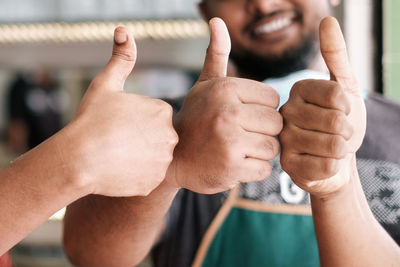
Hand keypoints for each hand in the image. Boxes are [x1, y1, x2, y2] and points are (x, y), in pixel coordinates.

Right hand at [67, 27, 177, 196]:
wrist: (79, 158)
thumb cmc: (91, 120)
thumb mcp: (105, 84)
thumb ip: (121, 59)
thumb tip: (124, 31)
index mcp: (163, 111)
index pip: (153, 117)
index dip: (133, 122)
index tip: (118, 126)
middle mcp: (171, 136)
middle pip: (156, 138)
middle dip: (139, 140)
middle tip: (117, 142)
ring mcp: (164, 161)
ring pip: (153, 158)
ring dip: (138, 158)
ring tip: (117, 156)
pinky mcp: (155, 183)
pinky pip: (147, 178)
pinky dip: (135, 176)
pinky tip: (119, 171)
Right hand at [166, 18, 281, 193]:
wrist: (172, 159)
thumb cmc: (195, 119)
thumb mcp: (204, 85)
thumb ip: (216, 54)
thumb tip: (216, 20)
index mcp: (226, 88)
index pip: (273, 98)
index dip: (260, 110)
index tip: (240, 116)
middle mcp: (228, 111)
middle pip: (277, 123)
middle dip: (262, 131)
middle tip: (239, 135)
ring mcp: (230, 141)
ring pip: (273, 146)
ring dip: (258, 151)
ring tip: (235, 149)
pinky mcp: (232, 167)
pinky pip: (264, 168)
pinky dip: (252, 170)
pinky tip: (233, 164)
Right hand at [279, 17, 365, 196]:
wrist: (334, 157)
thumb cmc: (340, 121)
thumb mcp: (344, 87)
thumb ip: (336, 55)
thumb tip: (328, 20)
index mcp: (298, 91)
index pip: (337, 95)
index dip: (349, 107)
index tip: (342, 111)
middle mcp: (286, 113)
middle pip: (337, 121)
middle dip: (348, 130)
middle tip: (337, 132)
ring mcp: (284, 140)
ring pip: (333, 145)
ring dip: (342, 149)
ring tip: (330, 147)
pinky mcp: (287, 165)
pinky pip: (326, 165)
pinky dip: (334, 165)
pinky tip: (321, 162)